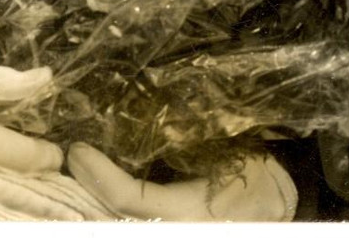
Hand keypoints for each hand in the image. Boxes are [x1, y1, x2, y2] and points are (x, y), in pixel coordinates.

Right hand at [0, 56, 105, 219]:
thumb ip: (3, 84)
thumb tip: (47, 77)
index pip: (28, 157)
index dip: (51, 159)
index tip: (64, 159)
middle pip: (18, 198)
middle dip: (52, 206)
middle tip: (84, 214)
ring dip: (24, 220)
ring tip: (59, 222)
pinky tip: (4, 226)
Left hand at [68, 142, 297, 221]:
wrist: (279, 197)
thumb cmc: (254, 169)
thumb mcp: (221, 152)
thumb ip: (180, 144)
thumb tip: (136, 122)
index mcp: (190, 213)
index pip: (129, 199)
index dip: (99, 175)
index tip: (78, 149)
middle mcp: (177, 228)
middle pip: (115, 215)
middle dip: (88, 187)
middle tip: (69, 155)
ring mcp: (174, 229)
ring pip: (120, 219)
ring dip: (96, 194)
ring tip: (79, 163)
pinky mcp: (173, 226)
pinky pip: (134, 219)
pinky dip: (112, 200)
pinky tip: (99, 179)